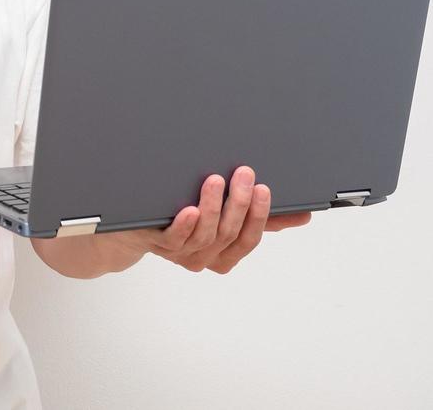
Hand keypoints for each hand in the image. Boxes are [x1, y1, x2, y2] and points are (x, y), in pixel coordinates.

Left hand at [97, 165, 312, 274]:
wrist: (130, 233)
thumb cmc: (183, 221)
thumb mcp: (225, 217)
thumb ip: (260, 217)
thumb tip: (301, 216)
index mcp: (224, 254)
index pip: (249, 239)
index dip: (259, 215)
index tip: (264, 189)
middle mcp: (204, 257)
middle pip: (229, 233)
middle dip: (239, 202)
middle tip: (244, 174)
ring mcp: (181, 253)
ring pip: (205, 234)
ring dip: (214, 206)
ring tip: (217, 179)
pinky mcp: (157, 244)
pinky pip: (175, 238)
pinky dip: (186, 224)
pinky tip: (190, 209)